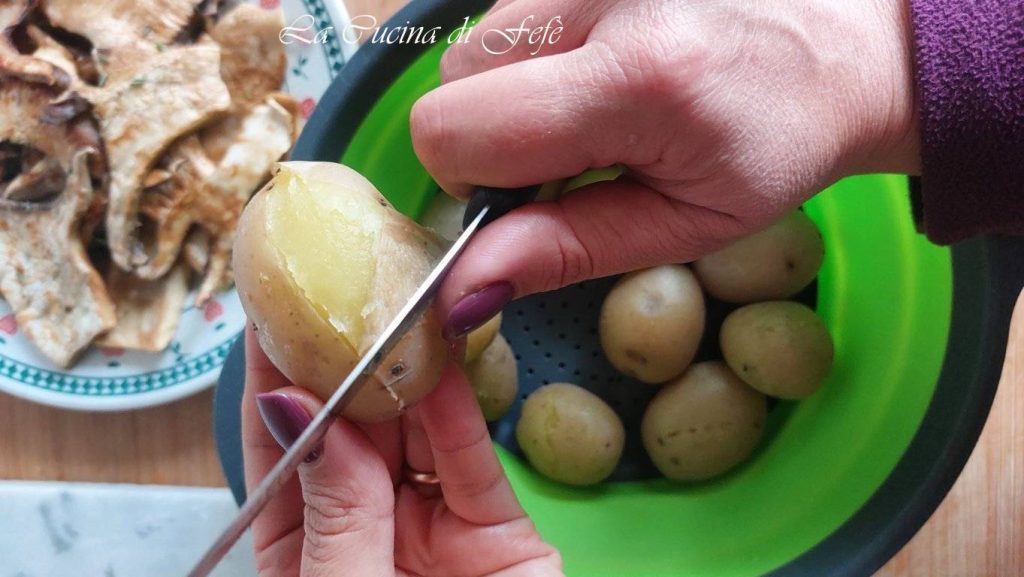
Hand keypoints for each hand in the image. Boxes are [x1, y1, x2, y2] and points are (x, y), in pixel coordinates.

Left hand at [241, 328, 561, 576]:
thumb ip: (336, 511)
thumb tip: (301, 410)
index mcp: (305, 553)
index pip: (282, 455)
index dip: (273, 387)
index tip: (267, 320)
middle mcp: (366, 529)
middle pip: (350, 431)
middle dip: (345, 362)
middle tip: (342, 291)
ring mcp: (431, 525)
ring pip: (414, 433)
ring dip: (405, 371)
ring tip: (394, 307)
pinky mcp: (496, 528)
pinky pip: (470, 458)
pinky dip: (457, 407)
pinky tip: (442, 355)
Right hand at [412, 0, 918, 335]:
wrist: (845, 50)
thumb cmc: (776, 147)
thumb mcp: (682, 225)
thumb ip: (564, 251)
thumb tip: (461, 291)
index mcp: (636, 78)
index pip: (454, 130)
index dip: (471, 183)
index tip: (531, 202)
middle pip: (452, 81)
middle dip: (489, 137)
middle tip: (573, 157)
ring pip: (475, 43)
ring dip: (513, 94)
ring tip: (597, 111)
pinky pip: (513, 13)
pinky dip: (537, 58)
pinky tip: (601, 70)